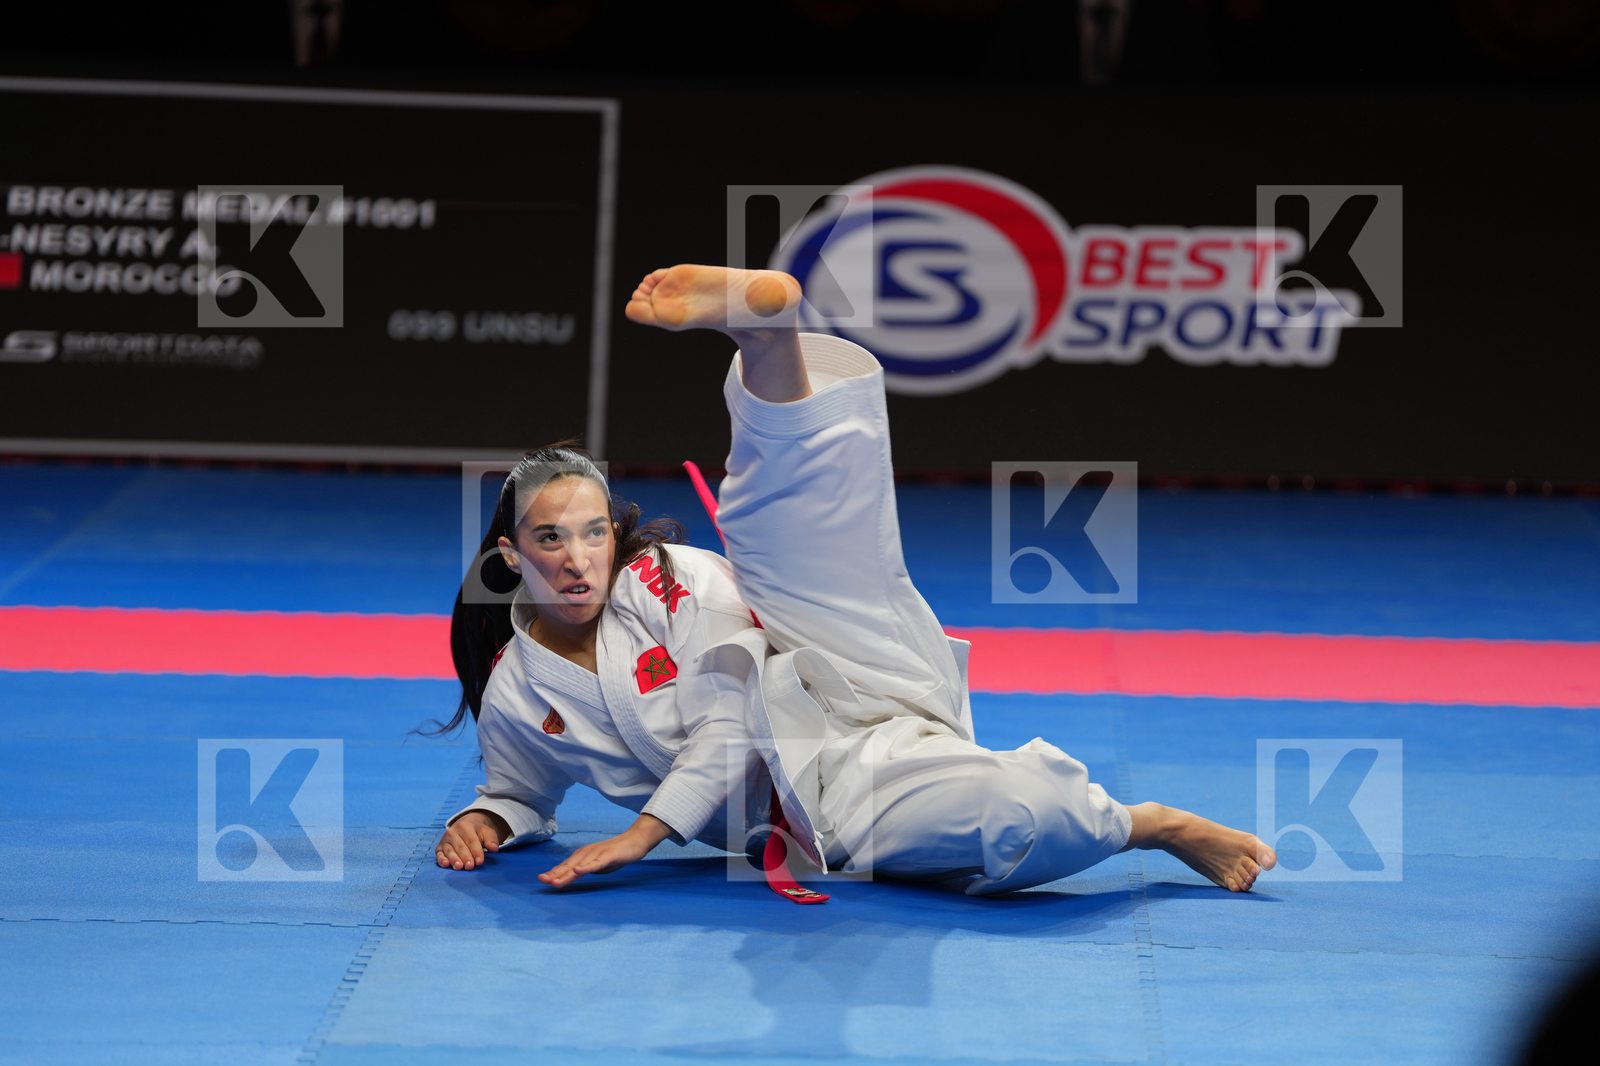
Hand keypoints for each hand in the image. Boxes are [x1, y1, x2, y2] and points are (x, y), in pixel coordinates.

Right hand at [436, 809, 509, 869]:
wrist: (464, 827)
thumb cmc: (477, 833)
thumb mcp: (487, 832)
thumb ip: (491, 840)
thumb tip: (494, 848)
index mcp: (465, 826)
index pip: (471, 840)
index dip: (476, 851)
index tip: (480, 861)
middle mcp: (453, 832)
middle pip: (460, 846)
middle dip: (466, 857)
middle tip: (470, 866)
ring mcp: (445, 840)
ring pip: (449, 851)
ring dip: (454, 859)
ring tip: (459, 867)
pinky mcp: (439, 847)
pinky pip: (439, 854)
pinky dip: (441, 859)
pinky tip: (445, 864)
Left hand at [538, 814, 672, 887]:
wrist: (635, 840)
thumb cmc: (616, 854)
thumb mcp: (597, 864)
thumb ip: (585, 869)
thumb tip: (573, 876)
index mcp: (583, 856)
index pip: (565, 866)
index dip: (553, 873)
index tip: (542, 880)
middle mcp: (587, 853)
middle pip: (568, 865)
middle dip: (554, 874)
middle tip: (542, 880)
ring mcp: (597, 854)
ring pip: (579, 866)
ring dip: (566, 874)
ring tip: (554, 881)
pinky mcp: (608, 856)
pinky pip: (596, 863)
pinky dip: (586, 868)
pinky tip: (578, 871)